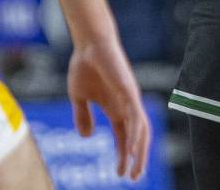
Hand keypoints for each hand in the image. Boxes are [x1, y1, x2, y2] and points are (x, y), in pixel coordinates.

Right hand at [67, 36, 150, 179]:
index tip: (119, 174)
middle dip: (136, 159)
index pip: (123, 136)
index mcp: (115, 108)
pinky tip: (131, 150)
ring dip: (139, 152)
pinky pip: (136, 117)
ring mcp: (130, 99)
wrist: (89, 43)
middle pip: (137, 137)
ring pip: (141, 131)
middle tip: (133, 178)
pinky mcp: (130, 92)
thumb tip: (86, 137)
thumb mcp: (78, 96)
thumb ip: (82, 116)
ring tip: (135, 171)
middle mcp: (126, 106)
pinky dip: (135, 135)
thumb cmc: (84, 65)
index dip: (123, 155)